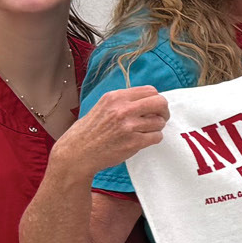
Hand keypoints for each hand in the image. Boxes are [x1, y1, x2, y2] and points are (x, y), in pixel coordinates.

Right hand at [46, 85, 165, 179]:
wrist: (77, 153)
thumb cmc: (89, 131)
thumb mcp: (103, 107)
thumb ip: (123, 101)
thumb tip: (147, 100)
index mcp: (115, 97)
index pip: (150, 90)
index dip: (156, 99)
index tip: (154, 107)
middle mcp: (122, 109)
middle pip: (159, 102)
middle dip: (164, 111)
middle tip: (161, 118)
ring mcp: (128, 126)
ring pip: (159, 122)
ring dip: (157, 128)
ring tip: (146, 132)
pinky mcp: (133, 142)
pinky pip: (156, 137)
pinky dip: (154, 139)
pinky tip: (144, 140)